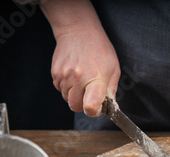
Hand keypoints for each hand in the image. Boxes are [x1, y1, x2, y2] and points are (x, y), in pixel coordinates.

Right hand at [42, 0, 119, 116]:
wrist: (78, 31)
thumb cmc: (100, 50)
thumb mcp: (114, 69)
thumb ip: (111, 90)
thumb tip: (111, 108)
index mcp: (96, 79)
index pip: (90, 106)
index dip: (94, 112)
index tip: (97, 108)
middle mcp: (78, 79)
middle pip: (76, 106)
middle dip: (84, 105)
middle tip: (90, 95)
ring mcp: (64, 76)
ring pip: (67, 99)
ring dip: (75, 96)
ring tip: (83, 82)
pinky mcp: (55, 73)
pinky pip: (60, 90)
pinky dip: (67, 88)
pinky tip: (74, 76)